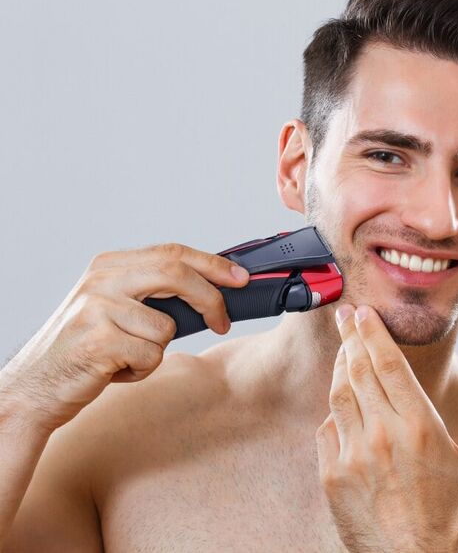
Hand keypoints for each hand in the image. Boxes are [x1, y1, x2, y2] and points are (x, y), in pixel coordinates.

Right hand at [0, 243, 249, 430]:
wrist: (35, 387)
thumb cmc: (85, 348)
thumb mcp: (115, 306)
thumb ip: (153, 291)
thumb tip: (212, 289)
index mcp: (110, 264)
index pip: (173, 252)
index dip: (213, 264)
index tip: (240, 278)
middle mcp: (102, 278)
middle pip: (177, 273)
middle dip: (210, 299)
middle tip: (222, 322)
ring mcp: (97, 308)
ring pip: (167, 327)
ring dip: (156, 351)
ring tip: (127, 357)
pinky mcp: (98, 340)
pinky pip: (151, 356)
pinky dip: (141, 370)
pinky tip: (114, 370)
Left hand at [315, 303, 457, 552]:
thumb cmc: (450, 517)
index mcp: (419, 427)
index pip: (389, 364)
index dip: (373, 333)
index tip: (363, 313)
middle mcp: (383, 434)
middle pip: (359, 370)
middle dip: (350, 336)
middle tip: (344, 316)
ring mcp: (353, 452)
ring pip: (339, 393)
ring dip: (340, 366)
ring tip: (344, 349)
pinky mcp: (332, 472)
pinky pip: (327, 427)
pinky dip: (334, 411)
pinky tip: (342, 404)